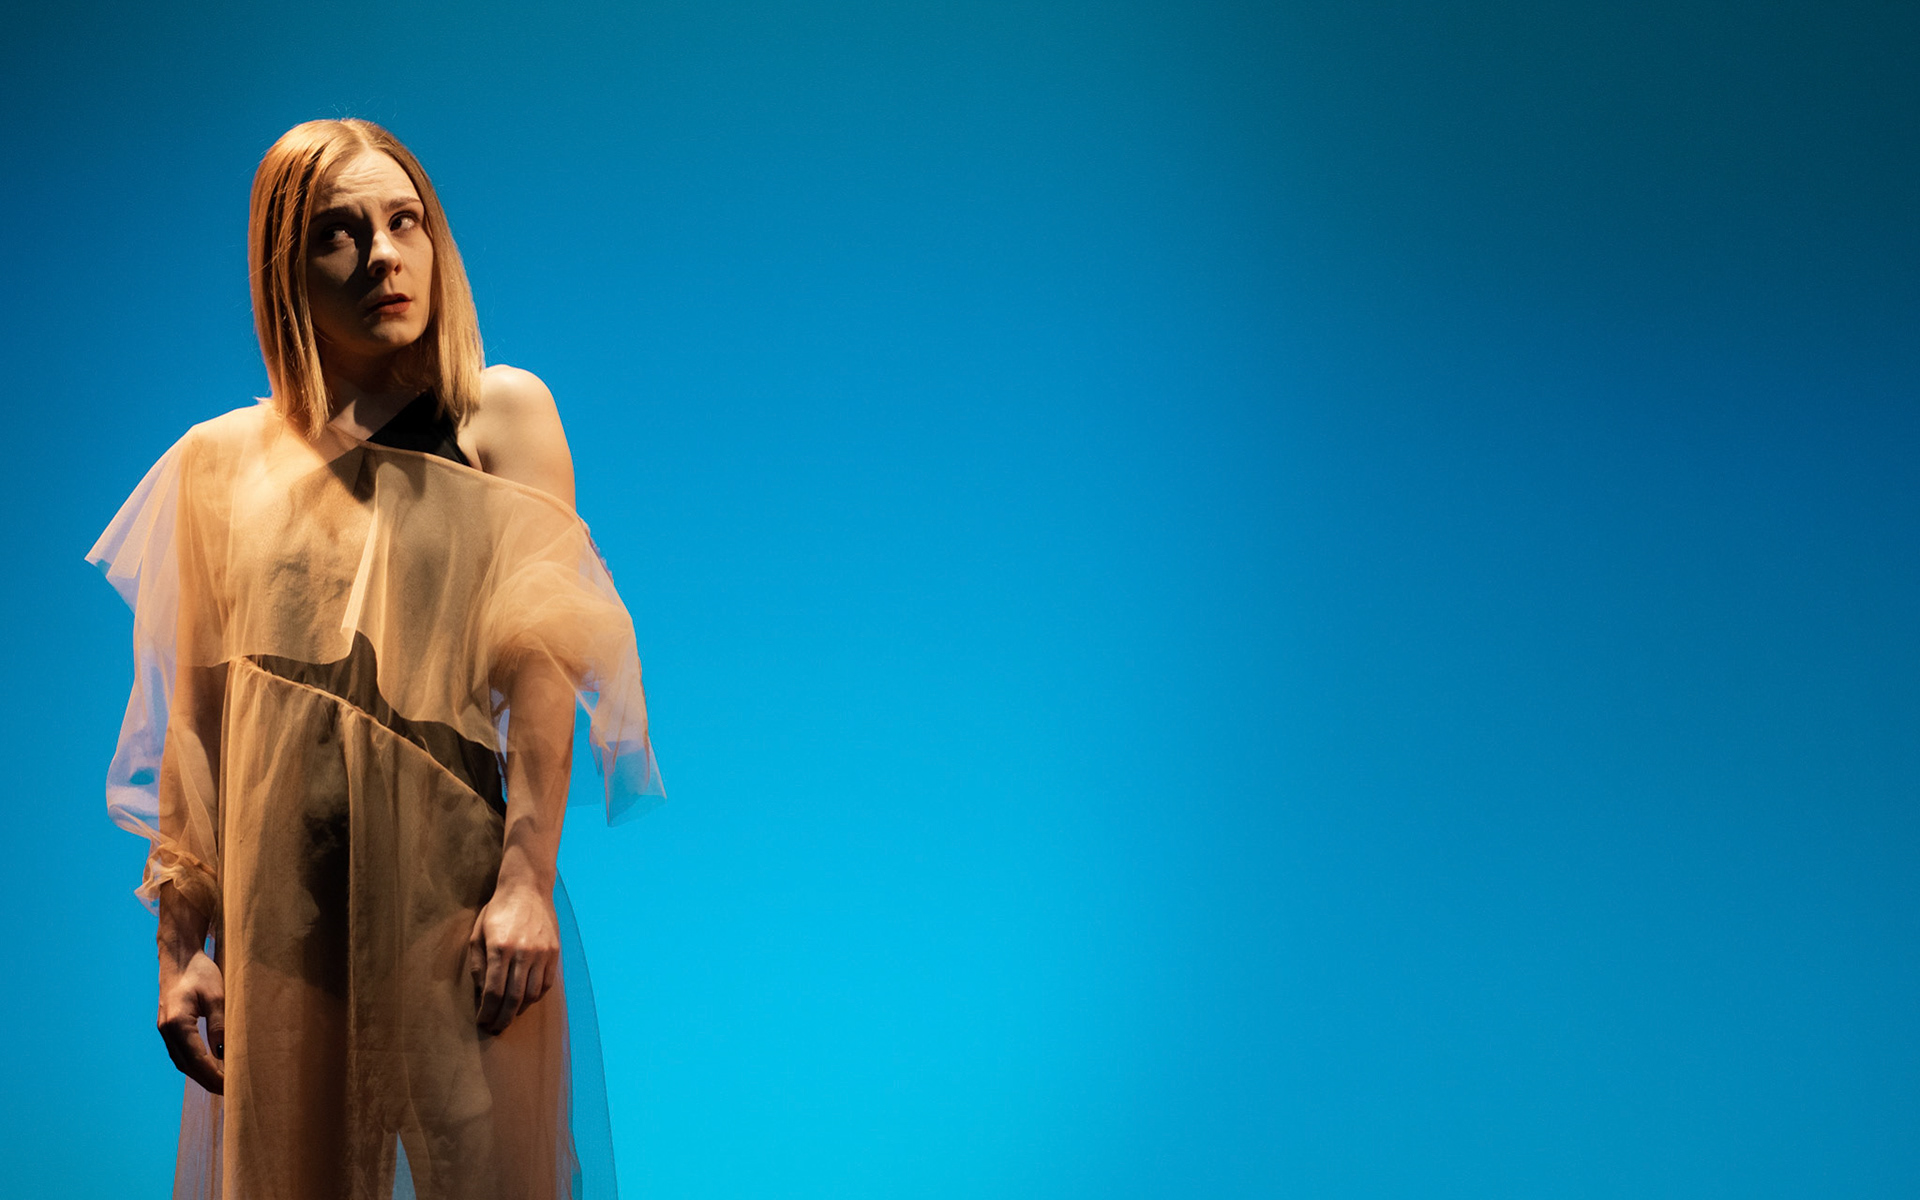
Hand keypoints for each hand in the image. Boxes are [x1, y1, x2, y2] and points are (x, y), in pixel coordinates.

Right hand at [158, 949, 224, 1093]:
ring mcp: (165, 1031)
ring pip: (183, 1062)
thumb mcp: (216, 996)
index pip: (198, 1059)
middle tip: (231, 1092)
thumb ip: (219, 1024)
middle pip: (188, 1066)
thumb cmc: (199, 973)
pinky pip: (181, 1053)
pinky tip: (209, 1068)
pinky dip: (195, 1065)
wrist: (179, 958)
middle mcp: (167, 1031)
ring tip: (222, 1084)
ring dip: (201, 1075)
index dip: (214, 1076)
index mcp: (177, 1024)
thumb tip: (224, 1052)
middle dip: (208, 1081)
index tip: (231, 1087)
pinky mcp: (169, 1028)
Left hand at [467, 881, 560, 1034]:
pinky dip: (535, 997)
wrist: (527, 888)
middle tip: (495, 1029)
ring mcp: (541, 953)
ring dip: (519, 1010)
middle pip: (513, 998)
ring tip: (508, 1016)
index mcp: (499, 948)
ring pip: (532, 994)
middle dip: (502, 1018)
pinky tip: (525, 1000)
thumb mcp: (478, 934)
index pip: (493, 992)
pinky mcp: (553, 952)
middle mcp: (522, 952)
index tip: (482, 1022)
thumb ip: (478, 965)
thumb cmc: (498, 911)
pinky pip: (545, 984)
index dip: (487, 1012)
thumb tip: (482, 995)